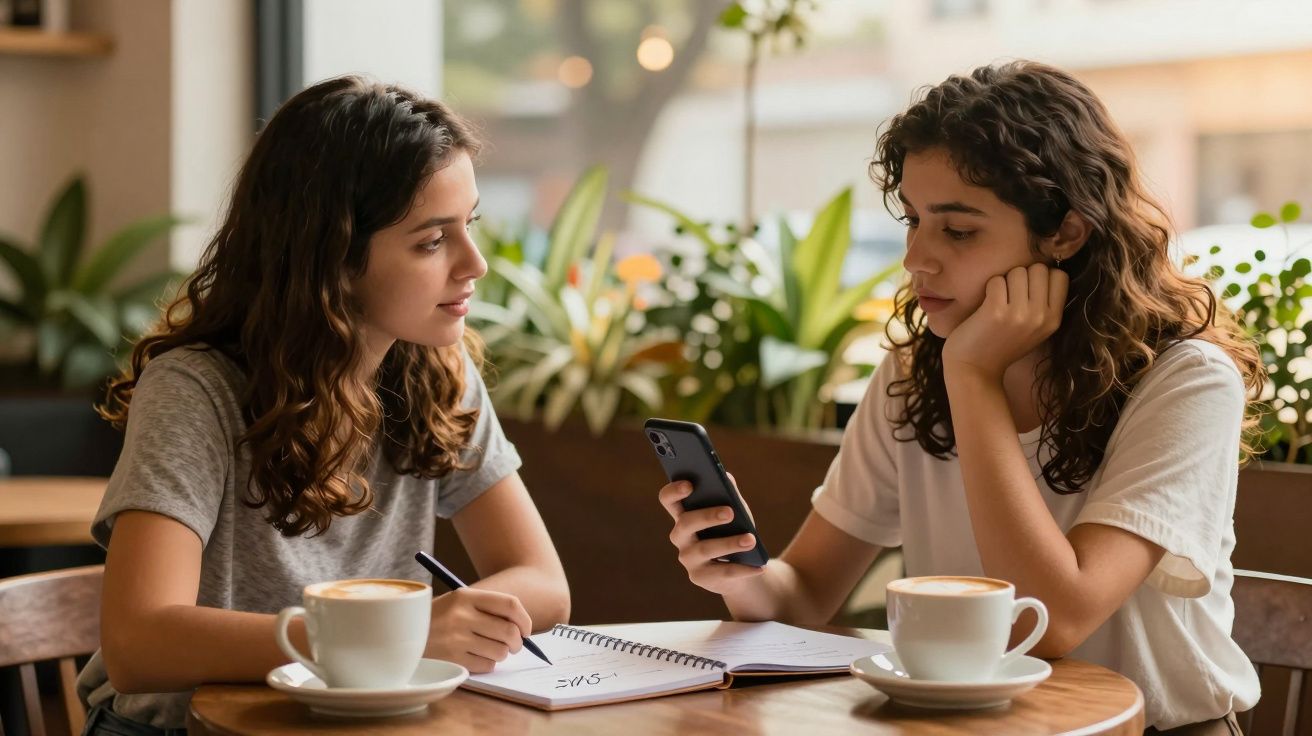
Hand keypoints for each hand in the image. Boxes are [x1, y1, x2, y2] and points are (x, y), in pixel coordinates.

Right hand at [425, 587, 530, 673]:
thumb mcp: (457, 603)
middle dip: (518, 641)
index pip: (509, 604)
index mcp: (465, 596)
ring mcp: (455, 639)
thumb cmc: (438, 619)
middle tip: (515, 644)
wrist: (400, 635)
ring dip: (502, 653)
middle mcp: (461, 616)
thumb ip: (486, 609)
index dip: (524, 619)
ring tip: (492, 650)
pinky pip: (486, 665)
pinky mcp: (452, 660)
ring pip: (500, 651)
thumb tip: (522, 628)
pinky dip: (488, 664)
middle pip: (509, 631)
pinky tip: (477, 657)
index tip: (526, 629)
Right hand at [658, 474, 765, 595]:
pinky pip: (722, 572)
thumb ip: (729, 494)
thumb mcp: (734, 511)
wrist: (742, 568)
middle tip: (730, 512)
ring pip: (704, 549)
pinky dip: (743, 569)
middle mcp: (680, 537)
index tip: (689, 484)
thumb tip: (726, 477)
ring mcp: (688, 558)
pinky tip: (759, 566)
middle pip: (685, 523)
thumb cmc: (733, 531)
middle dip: (707, 516)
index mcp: (684, 514)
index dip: (674, 491)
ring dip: (729, 544)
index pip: (668, 500)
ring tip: (751, 540)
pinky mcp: (700, 577)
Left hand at [942, 263, 1067, 380]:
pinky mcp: (996, 311)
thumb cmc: (1001, 344)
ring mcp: (1020, 314)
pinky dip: (989, 287)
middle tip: (1010, 295)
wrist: (975, 370)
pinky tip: (985, 304)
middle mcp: (1041, 317)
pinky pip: (997, 280)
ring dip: (1004, 281)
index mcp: (1054, 320)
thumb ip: (1045, 304)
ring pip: (1018, 271)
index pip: (1060, 276)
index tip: (1027, 290)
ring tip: (997, 301)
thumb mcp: (1035, 329)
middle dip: (1022, 275)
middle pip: (1039, 269)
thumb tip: (1048, 268)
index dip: (1042, 276)